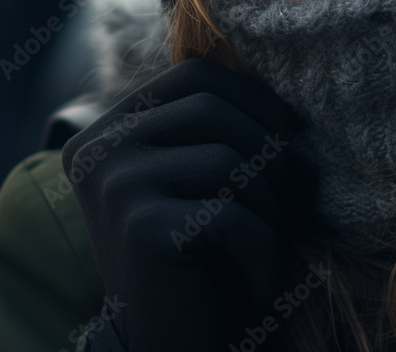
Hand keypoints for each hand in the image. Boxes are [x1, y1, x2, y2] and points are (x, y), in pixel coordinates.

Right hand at [61, 57, 302, 351]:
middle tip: (298, 196)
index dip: (255, 97)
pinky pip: (232, 212)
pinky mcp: (140, 226)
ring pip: (228, 157)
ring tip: (267, 241)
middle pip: (212, 107)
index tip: (291, 137)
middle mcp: (97, 149)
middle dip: (271, 152)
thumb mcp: (193, 180)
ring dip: (269, 205)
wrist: (176, 348)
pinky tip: (256, 281)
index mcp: (106, 130)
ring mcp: (114, 185)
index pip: (192, 75)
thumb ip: (208, 127)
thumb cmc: (197, 262)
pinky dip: (262, 249)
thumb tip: (282, 71)